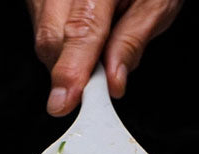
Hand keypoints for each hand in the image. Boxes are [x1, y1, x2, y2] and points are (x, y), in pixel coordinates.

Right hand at [27, 0, 182, 116]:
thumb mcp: (158, 4)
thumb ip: (133, 41)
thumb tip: (114, 80)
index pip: (81, 31)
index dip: (71, 70)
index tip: (64, 100)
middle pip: (50, 38)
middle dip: (69, 68)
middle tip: (97, 80)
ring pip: (42, 35)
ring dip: (65, 54)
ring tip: (99, 40)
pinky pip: (40, 24)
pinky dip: (60, 39)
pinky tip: (84, 31)